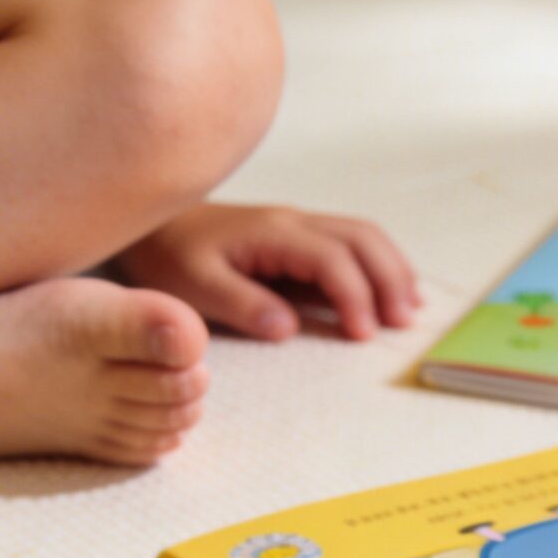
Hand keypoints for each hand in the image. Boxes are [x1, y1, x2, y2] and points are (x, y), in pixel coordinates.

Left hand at [115, 203, 417, 340]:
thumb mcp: (193, 286)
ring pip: (363, 236)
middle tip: (402, 322)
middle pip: (362, 238)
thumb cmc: (168, 257)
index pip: (332, 258)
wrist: (150, 226)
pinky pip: (350, 245)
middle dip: (389, 278)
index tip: (362, 335)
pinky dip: (377, 266)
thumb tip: (289, 326)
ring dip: (391, 269)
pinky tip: (388, 293)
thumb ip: (241, 304)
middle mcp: (293, 222)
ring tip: (408, 310)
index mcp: (272, 232)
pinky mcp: (296, 239)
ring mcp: (298, 227)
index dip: (355, 295)